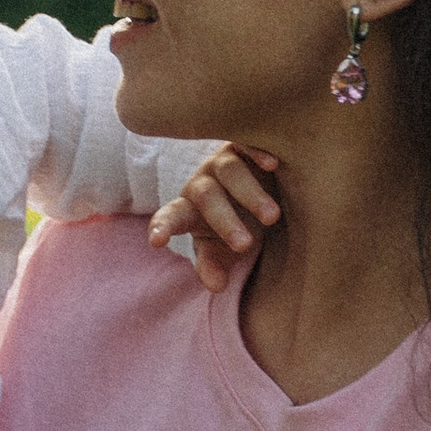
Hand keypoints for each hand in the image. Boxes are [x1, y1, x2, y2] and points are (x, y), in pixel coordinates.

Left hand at [150, 144, 281, 292]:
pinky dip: (258, 152)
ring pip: (231, 171)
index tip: (157, 241)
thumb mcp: (225, 249)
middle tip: (244, 246)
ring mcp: (222, 160)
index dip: (163, 226)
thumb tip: (216, 286)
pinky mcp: (244, 144)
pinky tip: (273, 165)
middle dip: (225, 222)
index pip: (171, 217)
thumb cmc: (238, 223)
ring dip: (250, 194)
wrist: (261, 189)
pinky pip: (247, 143)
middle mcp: (203, 181)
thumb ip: (216, 264)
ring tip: (272, 218)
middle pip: (207, 197)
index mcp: (189, 210)